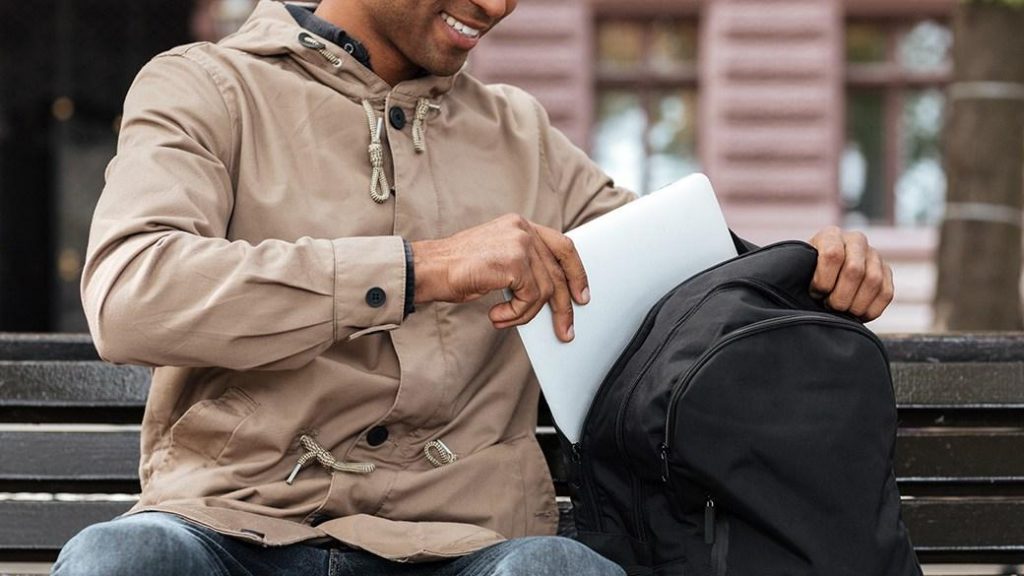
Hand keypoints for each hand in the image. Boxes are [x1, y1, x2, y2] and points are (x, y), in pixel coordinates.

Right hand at [410, 214, 589, 341]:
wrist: (428, 268)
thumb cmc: (456, 268)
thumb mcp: (497, 259)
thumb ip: (523, 265)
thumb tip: (550, 294)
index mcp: (520, 225)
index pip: (562, 245)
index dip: (576, 272)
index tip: (581, 295)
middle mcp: (523, 230)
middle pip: (559, 271)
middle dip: (564, 306)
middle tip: (565, 329)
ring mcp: (520, 244)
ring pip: (544, 291)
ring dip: (525, 314)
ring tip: (503, 318)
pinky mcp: (513, 263)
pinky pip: (530, 298)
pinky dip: (515, 315)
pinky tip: (496, 315)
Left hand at [808, 227, 893, 321]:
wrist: (823, 276)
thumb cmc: (807, 275)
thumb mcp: (801, 270)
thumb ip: (802, 275)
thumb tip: (811, 295)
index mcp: (831, 235)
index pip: (833, 255)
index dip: (823, 280)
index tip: (815, 292)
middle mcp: (856, 240)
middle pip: (854, 270)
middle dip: (840, 296)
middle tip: (829, 306)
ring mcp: (874, 255)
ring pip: (873, 282)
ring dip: (856, 304)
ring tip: (842, 311)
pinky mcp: (887, 272)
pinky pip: (886, 293)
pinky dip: (871, 309)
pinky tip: (857, 315)